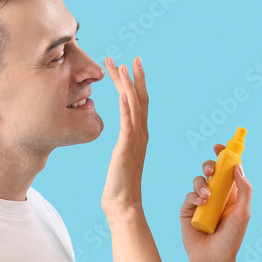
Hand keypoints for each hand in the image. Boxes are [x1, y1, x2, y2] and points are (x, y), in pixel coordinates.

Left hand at [101, 56, 148, 221]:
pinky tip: (122, 92)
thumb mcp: (121, 157)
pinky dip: (126, 106)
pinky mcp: (127, 148)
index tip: (130, 65)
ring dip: (128, 84)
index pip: (139, 103)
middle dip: (136, 77)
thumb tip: (120, 136)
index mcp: (139, 134)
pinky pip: (128, 123)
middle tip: (132, 57)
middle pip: (141, 99)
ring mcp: (136, 140)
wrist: (124, 204)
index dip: (136, 83)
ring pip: (134, 106)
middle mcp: (141, 134)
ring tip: (122, 66)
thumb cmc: (119, 184)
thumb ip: (124, 143)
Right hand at [180, 143, 251, 261]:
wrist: (213, 258)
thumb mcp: (244, 212)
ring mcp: (201, 202)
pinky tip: (201, 203)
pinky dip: (194, 195)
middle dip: (210, 164)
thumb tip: (238, 166)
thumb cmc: (231, 239)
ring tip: (207, 196)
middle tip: (212, 168)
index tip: (221, 147)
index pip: (228, 170)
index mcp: (231, 194)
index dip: (224, 156)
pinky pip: (189, 195)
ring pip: (198, 180)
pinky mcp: (188, 210)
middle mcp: (216, 195)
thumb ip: (244, 189)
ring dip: (202, 183)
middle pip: (211, 171)